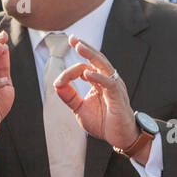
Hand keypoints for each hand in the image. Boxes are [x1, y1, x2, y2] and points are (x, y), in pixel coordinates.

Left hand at [53, 36, 139, 150]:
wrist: (120, 138)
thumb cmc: (103, 123)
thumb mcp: (79, 108)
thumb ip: (68, 96)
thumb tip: (55, 84)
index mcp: (99, 82)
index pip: (84, 68)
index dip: (69, 73)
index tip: (58, 83)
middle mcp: (108, 80)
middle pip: (96, 59)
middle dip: (85, 48)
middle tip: (73, 38)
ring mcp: (115, 87)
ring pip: (103, 66)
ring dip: (91, 55)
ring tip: (79, 47)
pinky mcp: (118, 97)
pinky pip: (109, 83)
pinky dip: (97, 77)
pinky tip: (87, 73)